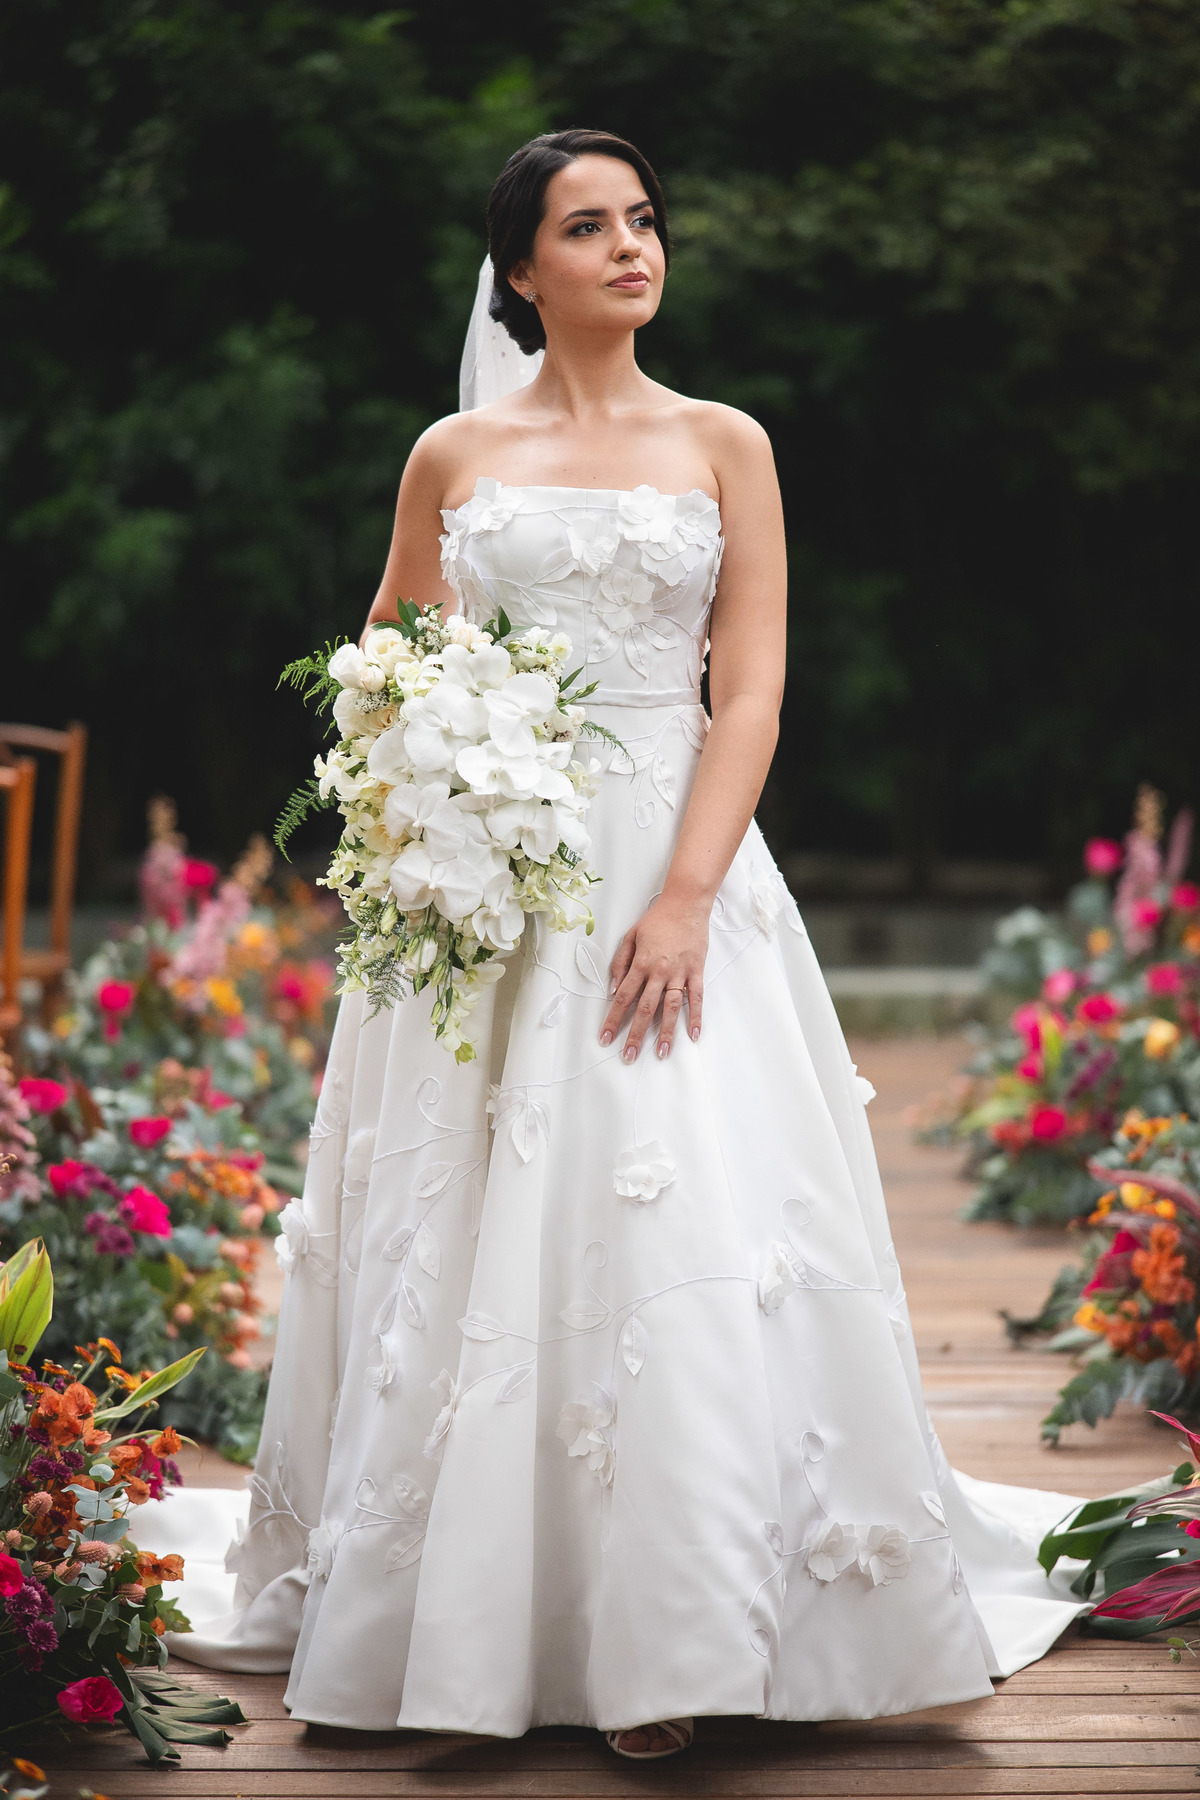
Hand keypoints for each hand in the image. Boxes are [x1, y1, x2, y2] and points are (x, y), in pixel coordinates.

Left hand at [599, 894, 709, 1060]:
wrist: (685, 904)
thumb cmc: (656, 919)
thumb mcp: (630, 936)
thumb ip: (620, 963)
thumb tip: (613, 989)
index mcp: (640, 963)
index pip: (623, 998)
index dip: (613, 1019)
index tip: (606, 1038)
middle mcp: (658, 972)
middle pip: (645, 1009)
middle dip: (635, 1035)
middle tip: (629, 1056)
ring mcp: (679, 973)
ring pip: (670, 1008)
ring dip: (666, 1032)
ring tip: (661, 1053)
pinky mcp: (696, 971)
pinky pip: (696, 998)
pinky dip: (696, 1016)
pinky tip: (693, 1034)